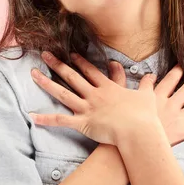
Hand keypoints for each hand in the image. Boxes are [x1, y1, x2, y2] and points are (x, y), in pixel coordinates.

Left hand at [29, 51, 157, 145]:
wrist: (139, 131)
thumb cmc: (144, 116)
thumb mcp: (147, 96)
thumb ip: (146, 85)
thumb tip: (151, 76)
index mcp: (108, 87)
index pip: (91, 71)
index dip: (80, 61)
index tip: (70, 53)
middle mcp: (95, 94)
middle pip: (73, 76)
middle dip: (58, 64)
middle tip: (45, 54)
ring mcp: (87, 108)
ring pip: (63, 93)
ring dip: (47, 83)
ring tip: (33, 74)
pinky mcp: (83, 123)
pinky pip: (61, 121)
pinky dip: (46, 119)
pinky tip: (32, 116)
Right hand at [106, 60, 183, 146]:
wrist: (126, 146)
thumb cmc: (120, 124)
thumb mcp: (117, 97)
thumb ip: (117, 79)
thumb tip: (114, 62)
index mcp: (155, 96)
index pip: (167, 80)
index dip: (176, 72)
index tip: (183, 65)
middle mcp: (169, 104)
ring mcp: (178, 117)